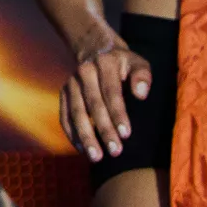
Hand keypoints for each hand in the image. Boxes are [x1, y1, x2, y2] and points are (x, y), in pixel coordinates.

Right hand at [58, 34, 150, 161]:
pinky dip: (71, 132)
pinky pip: (64, 115)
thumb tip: (141, 95)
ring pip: (76, 112)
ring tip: (96, 157)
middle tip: (115, 151)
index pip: (111, 92)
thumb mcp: (138, 62)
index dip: (118, 114)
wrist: (96, 49)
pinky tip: (81, 149)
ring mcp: (71, 82)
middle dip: (103, 129)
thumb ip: (143, 76)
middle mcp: (84, 72)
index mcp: (104, 64)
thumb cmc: (123, 63)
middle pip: (93, 105)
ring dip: (85, 135)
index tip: (126, 135)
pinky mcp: (63, 92)